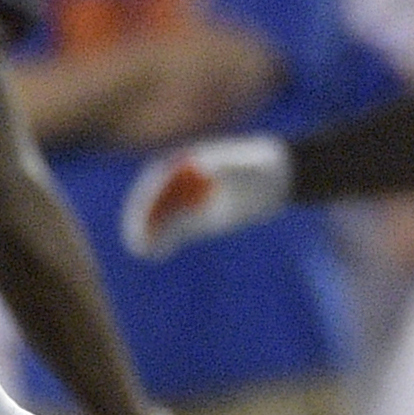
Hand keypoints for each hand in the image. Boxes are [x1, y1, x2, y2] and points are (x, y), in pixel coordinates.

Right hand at [122, 134, 291, 255]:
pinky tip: (155, 254)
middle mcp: (183, 179)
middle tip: (136, 236)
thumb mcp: (249, 166)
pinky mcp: (197, 217)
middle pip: (155, 198)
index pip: (162, 177)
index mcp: (190, 161)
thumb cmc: (264, 167)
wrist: (278, 179)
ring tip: (141, 250)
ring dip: (148, 232)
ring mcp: (189, 198)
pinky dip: (164, 240)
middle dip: (143, 216)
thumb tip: (203, 168)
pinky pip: (175, 229)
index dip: (151, 194)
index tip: (144, 211)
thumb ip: (227, 167)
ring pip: (162, 216)